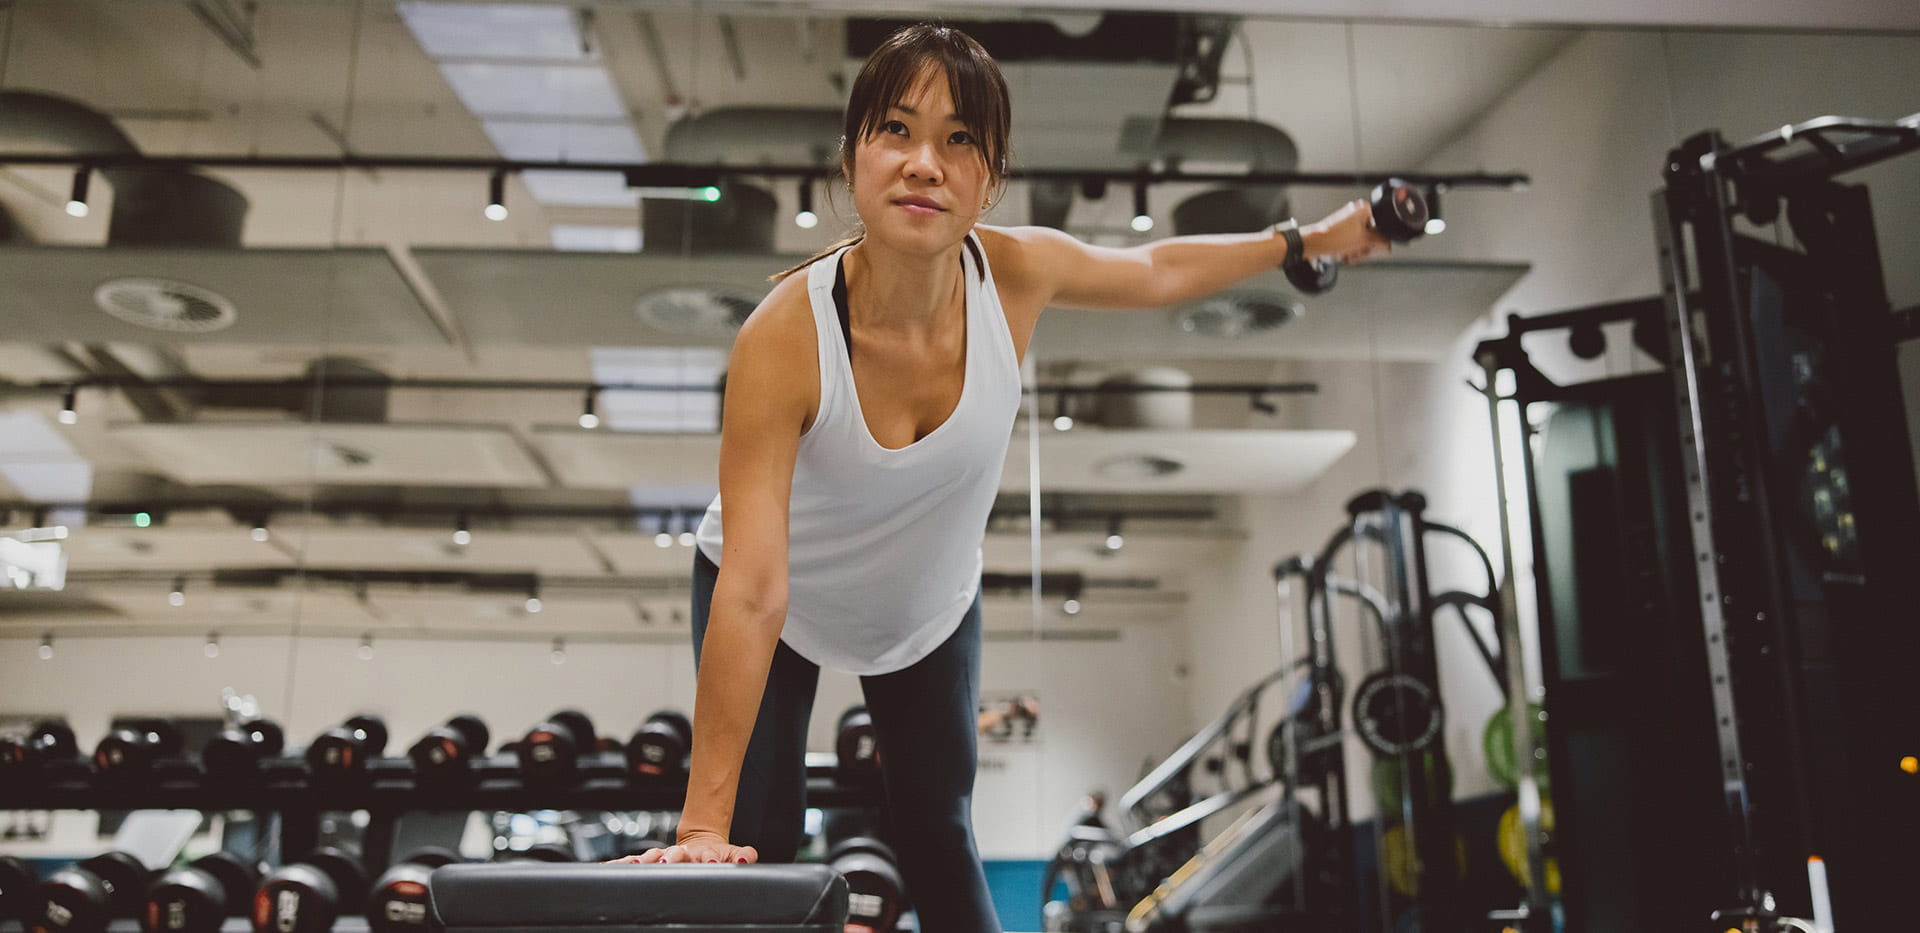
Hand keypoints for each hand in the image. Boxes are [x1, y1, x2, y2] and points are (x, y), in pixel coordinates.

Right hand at [603, 830, 757, 864]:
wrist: (702, 844)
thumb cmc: (717, 855)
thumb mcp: (734, 854)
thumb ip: (744, 856)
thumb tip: (746, 858)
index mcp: (702, 853)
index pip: (706, 855)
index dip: (709, 859)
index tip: (710, 862)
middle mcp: (681, 853)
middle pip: (674, 854)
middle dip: (670, 857)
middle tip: (665, 861)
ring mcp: (665, 857)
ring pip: (650, 857)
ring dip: (642, 861)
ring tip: (633, 865)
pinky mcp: (652, 862)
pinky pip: (632, 864)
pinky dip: (619, 866)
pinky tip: (607, 868)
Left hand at [1304, 198, 1391, 265]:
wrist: (1313, 243)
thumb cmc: (1333, 238)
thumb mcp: (1364, 241)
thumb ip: (1381, 242)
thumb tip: (1389, 244)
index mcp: (1365, 209)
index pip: (1382, 228)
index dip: (1376, 243)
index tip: (1371, 250)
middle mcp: (1357, 212)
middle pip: (1372, 235)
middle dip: (1364, 249)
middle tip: (1357, 253)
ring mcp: (1349, 220)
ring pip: (1362, 240)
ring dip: (1357, 251)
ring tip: (1348, 254)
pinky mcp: (1342, 228)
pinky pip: (1353, 241)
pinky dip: (1350, 249)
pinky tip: (1344, 254)